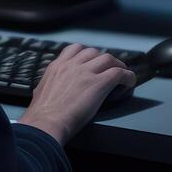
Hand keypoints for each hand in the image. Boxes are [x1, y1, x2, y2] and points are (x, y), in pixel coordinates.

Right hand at [17, 44, 135, 145]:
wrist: (47, 121)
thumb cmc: (42, 113)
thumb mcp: (41, 90)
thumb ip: (50, 83)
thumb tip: (53, 87)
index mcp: (57, 66)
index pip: (75, 49)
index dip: (86, 54)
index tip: (92, 61)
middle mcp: (72, 65)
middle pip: (93, 52)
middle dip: (102, 59)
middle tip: (109, 68)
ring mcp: (86, 72)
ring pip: (108, 58)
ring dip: (117, 65)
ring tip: (122, 74)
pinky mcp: (99, 83)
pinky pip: (119, 73)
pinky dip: (127, 76)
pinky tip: (129, 82)